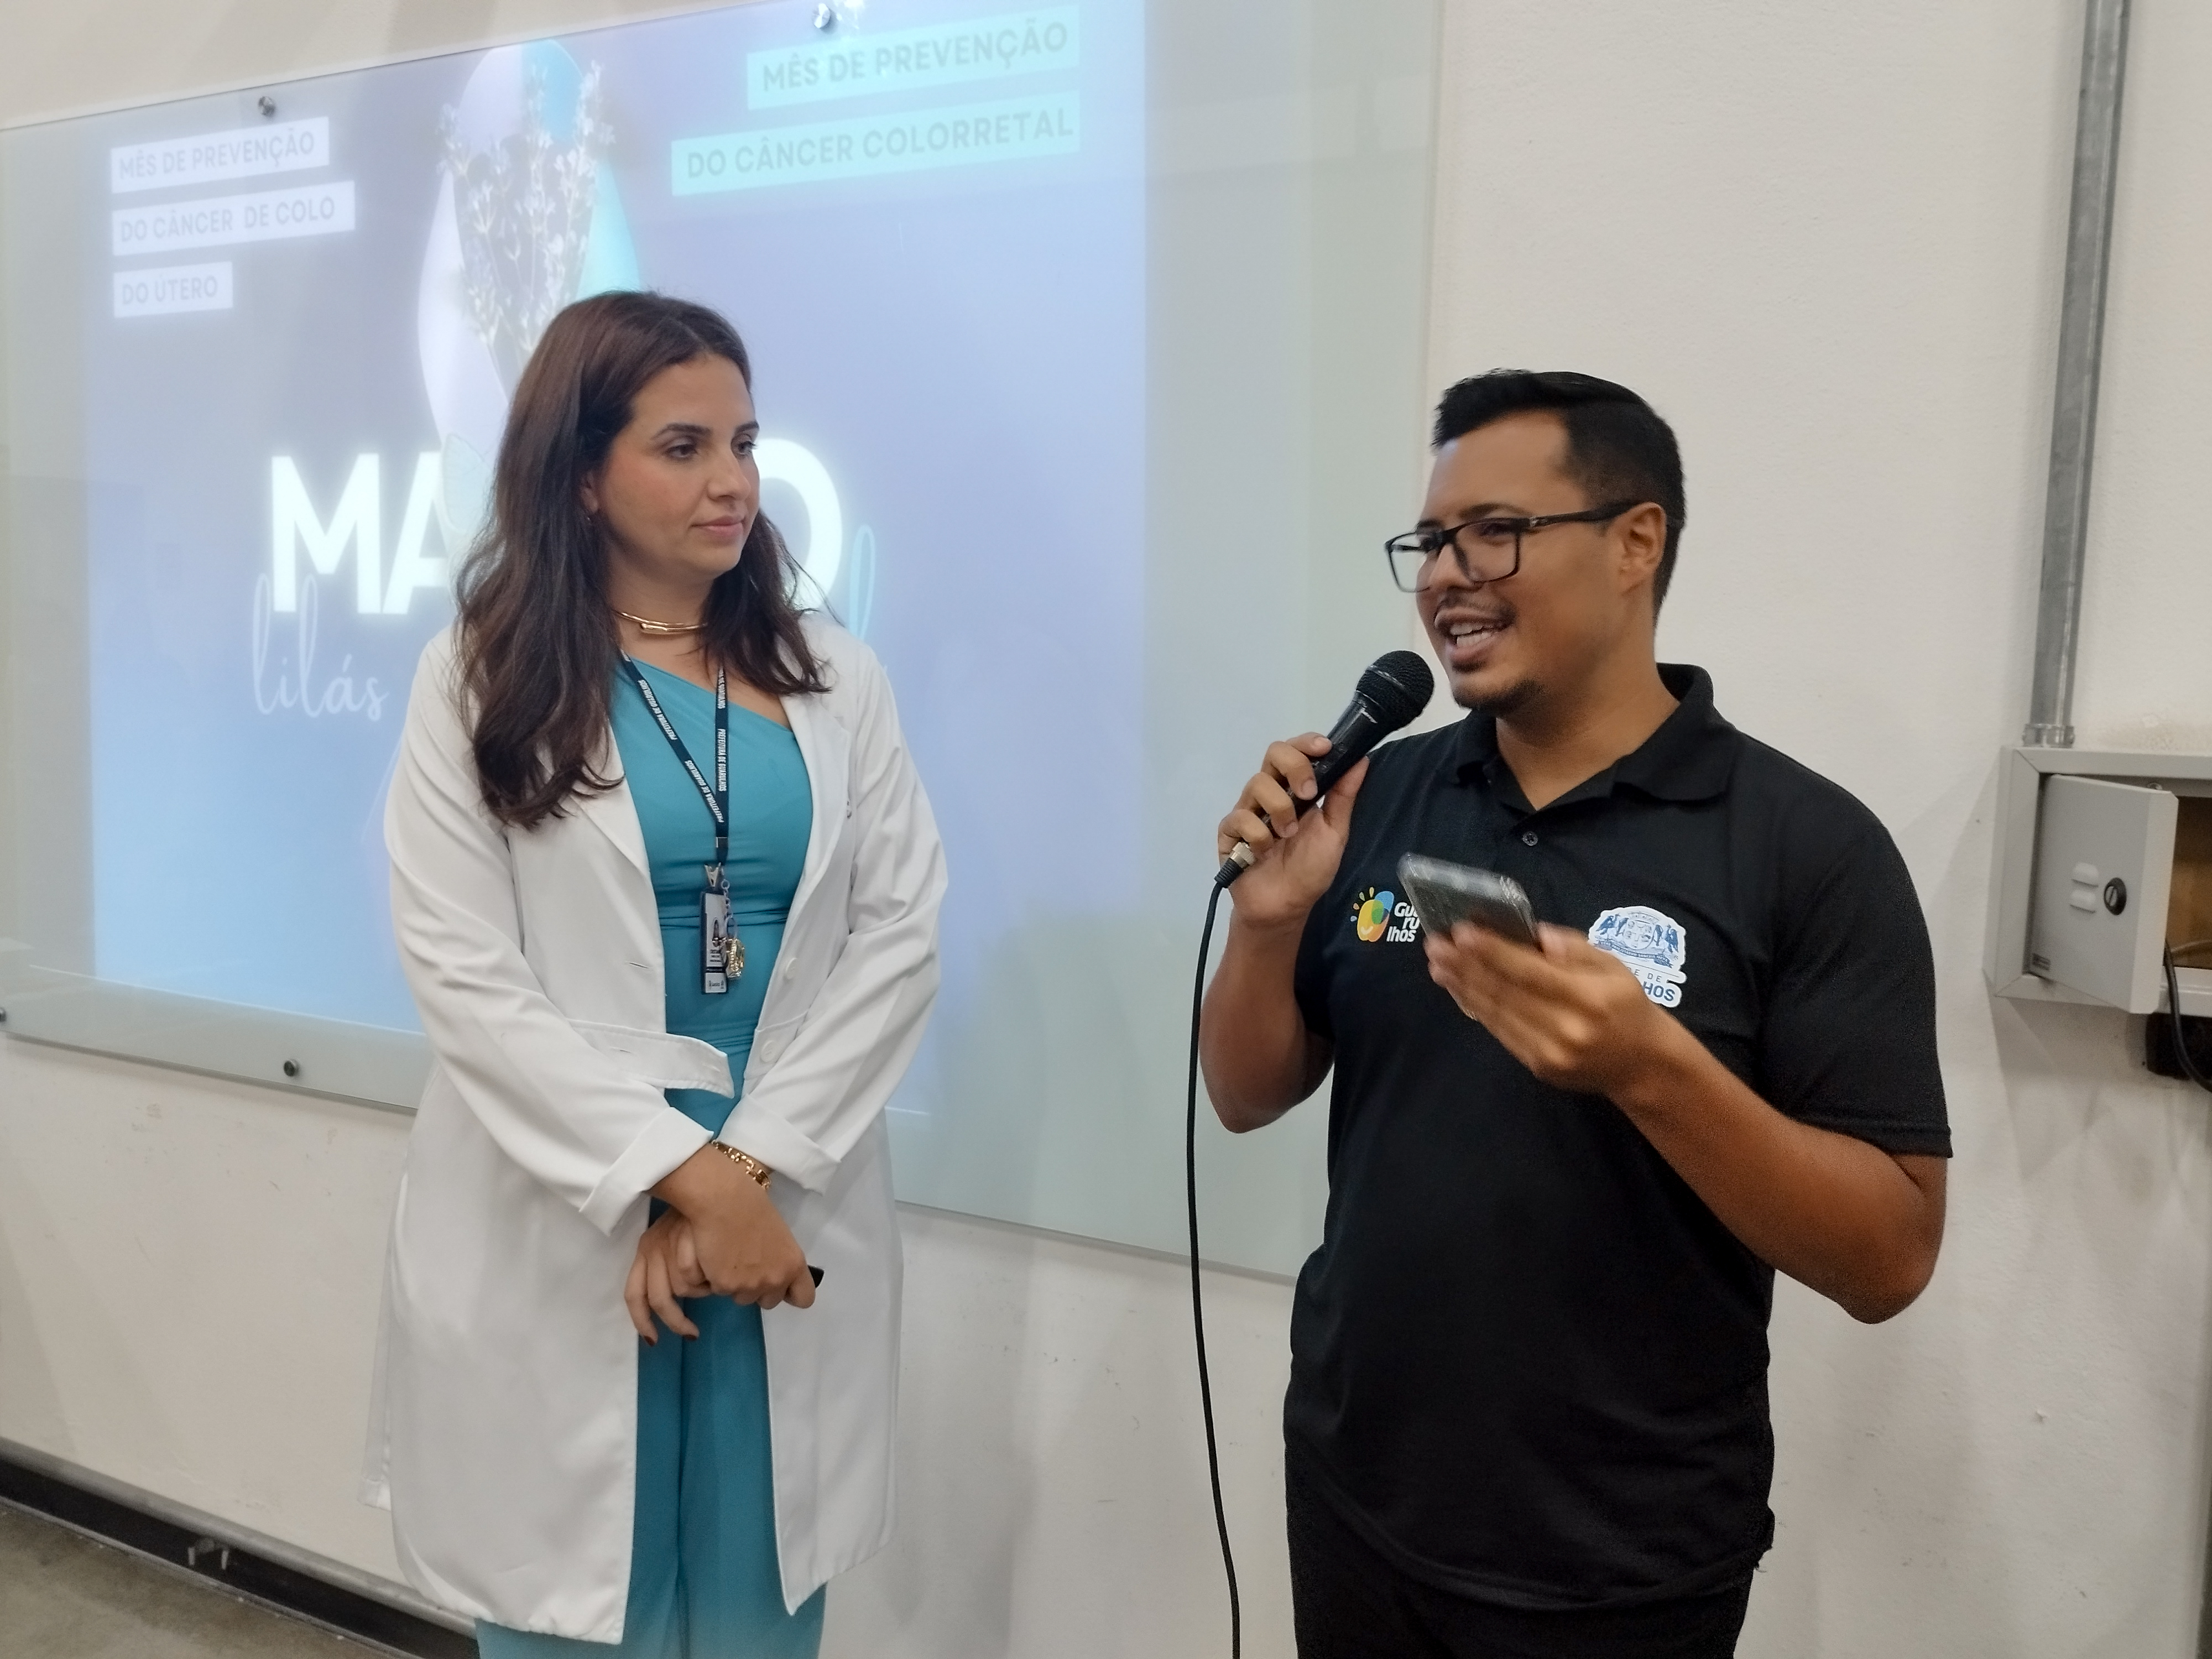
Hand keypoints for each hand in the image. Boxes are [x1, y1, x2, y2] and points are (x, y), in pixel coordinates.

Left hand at [624, 1209, 711, 1342]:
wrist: (721, 1183)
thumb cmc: (703, 1211)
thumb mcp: (679, 1237)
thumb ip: (676, 1265)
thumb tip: (681, 1296)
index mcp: (646, 1248)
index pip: (634, 1294)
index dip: (641, 1321)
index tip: (653, 1341)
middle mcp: (653, 1248)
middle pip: (660, 1297)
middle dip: (678, 1319)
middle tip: (693, 1332)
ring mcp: (674, 1245)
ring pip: (684, 1288)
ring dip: (703, 1290)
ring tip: (718, 1281)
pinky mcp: (694, 1242)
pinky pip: (700, 1275)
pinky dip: (711, 1281)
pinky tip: (724, 1277)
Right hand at [651, 1147, 817, 1314]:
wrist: (722, 1201)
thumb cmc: (752, 1207)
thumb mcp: (780, 1235)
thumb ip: (780, 1258)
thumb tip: (775, 1268)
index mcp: (794, 1264)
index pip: (804, 1298)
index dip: (791, 1293)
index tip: (782, 1285)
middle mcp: (776, 1279)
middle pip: (769, 1301)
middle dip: (759, 1289)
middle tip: (747, 1266)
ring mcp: (750, 1285)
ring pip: (743, 1298)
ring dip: (737, 1286)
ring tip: (729, 1259)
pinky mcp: (725, 1286)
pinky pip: (721, 1291)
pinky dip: (717, 1280)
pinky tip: (715, 1258)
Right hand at [1214, 734, 1368, 929]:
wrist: (1284, 907)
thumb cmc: (1310, 870)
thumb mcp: (1335, 833)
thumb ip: (1343, 797)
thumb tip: (1361, 759)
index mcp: (1296, 789)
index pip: (1296, 751)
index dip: (1306, 743)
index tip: (1324, 748)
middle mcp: (1270, 793)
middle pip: (1273, 753)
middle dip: (1294, 767)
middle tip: (1308, 793)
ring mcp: (1247, 810)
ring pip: (1257, 784)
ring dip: (1279, 809)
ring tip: (1288, 836)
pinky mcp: (1229, 832)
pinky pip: (1239, 818)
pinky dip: (1257, 835)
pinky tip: (1263, 853)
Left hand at [1422, 921, 1675, 1097]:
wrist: (1642, 1064)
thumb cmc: (1626, 1005)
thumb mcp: (1614, 966)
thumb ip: (1576, 948)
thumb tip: (1536, 934)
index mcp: (1587, 998)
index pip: (1529, 971)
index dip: (1492, 951)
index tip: (1461, 931)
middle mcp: (1565, 1029)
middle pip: (1505, 992)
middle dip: (1465, 966)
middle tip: (1435, 943)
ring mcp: (1548, 1052)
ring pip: (1496, 1013)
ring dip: (1462, 986)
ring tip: (1438, 963)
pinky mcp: (1537, 1066)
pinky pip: (1499, 1032)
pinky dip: (1476, 1007)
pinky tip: (1459, 988)